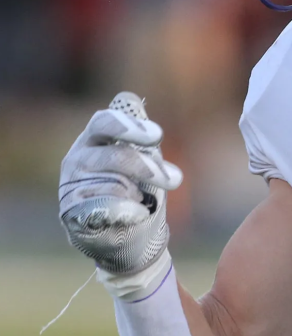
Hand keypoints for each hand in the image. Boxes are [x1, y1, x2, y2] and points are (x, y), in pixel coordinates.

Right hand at [59, 92, 182, 276]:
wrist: (128, 236)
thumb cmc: (137, 188)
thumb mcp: (142, 157)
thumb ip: (137, 133)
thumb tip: (128, 99)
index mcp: (93, 139)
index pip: (104, 122)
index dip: (130, 127)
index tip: (158, 136)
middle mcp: (77, 159)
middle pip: (114, 157)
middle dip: (149, 168)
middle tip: (175, 179)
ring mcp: (71, 187)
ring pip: (112, 184)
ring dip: (138, 194)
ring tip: (145, 201)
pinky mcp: (73, 215)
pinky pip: (104, 209)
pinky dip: (127, 211)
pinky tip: (139, 213)